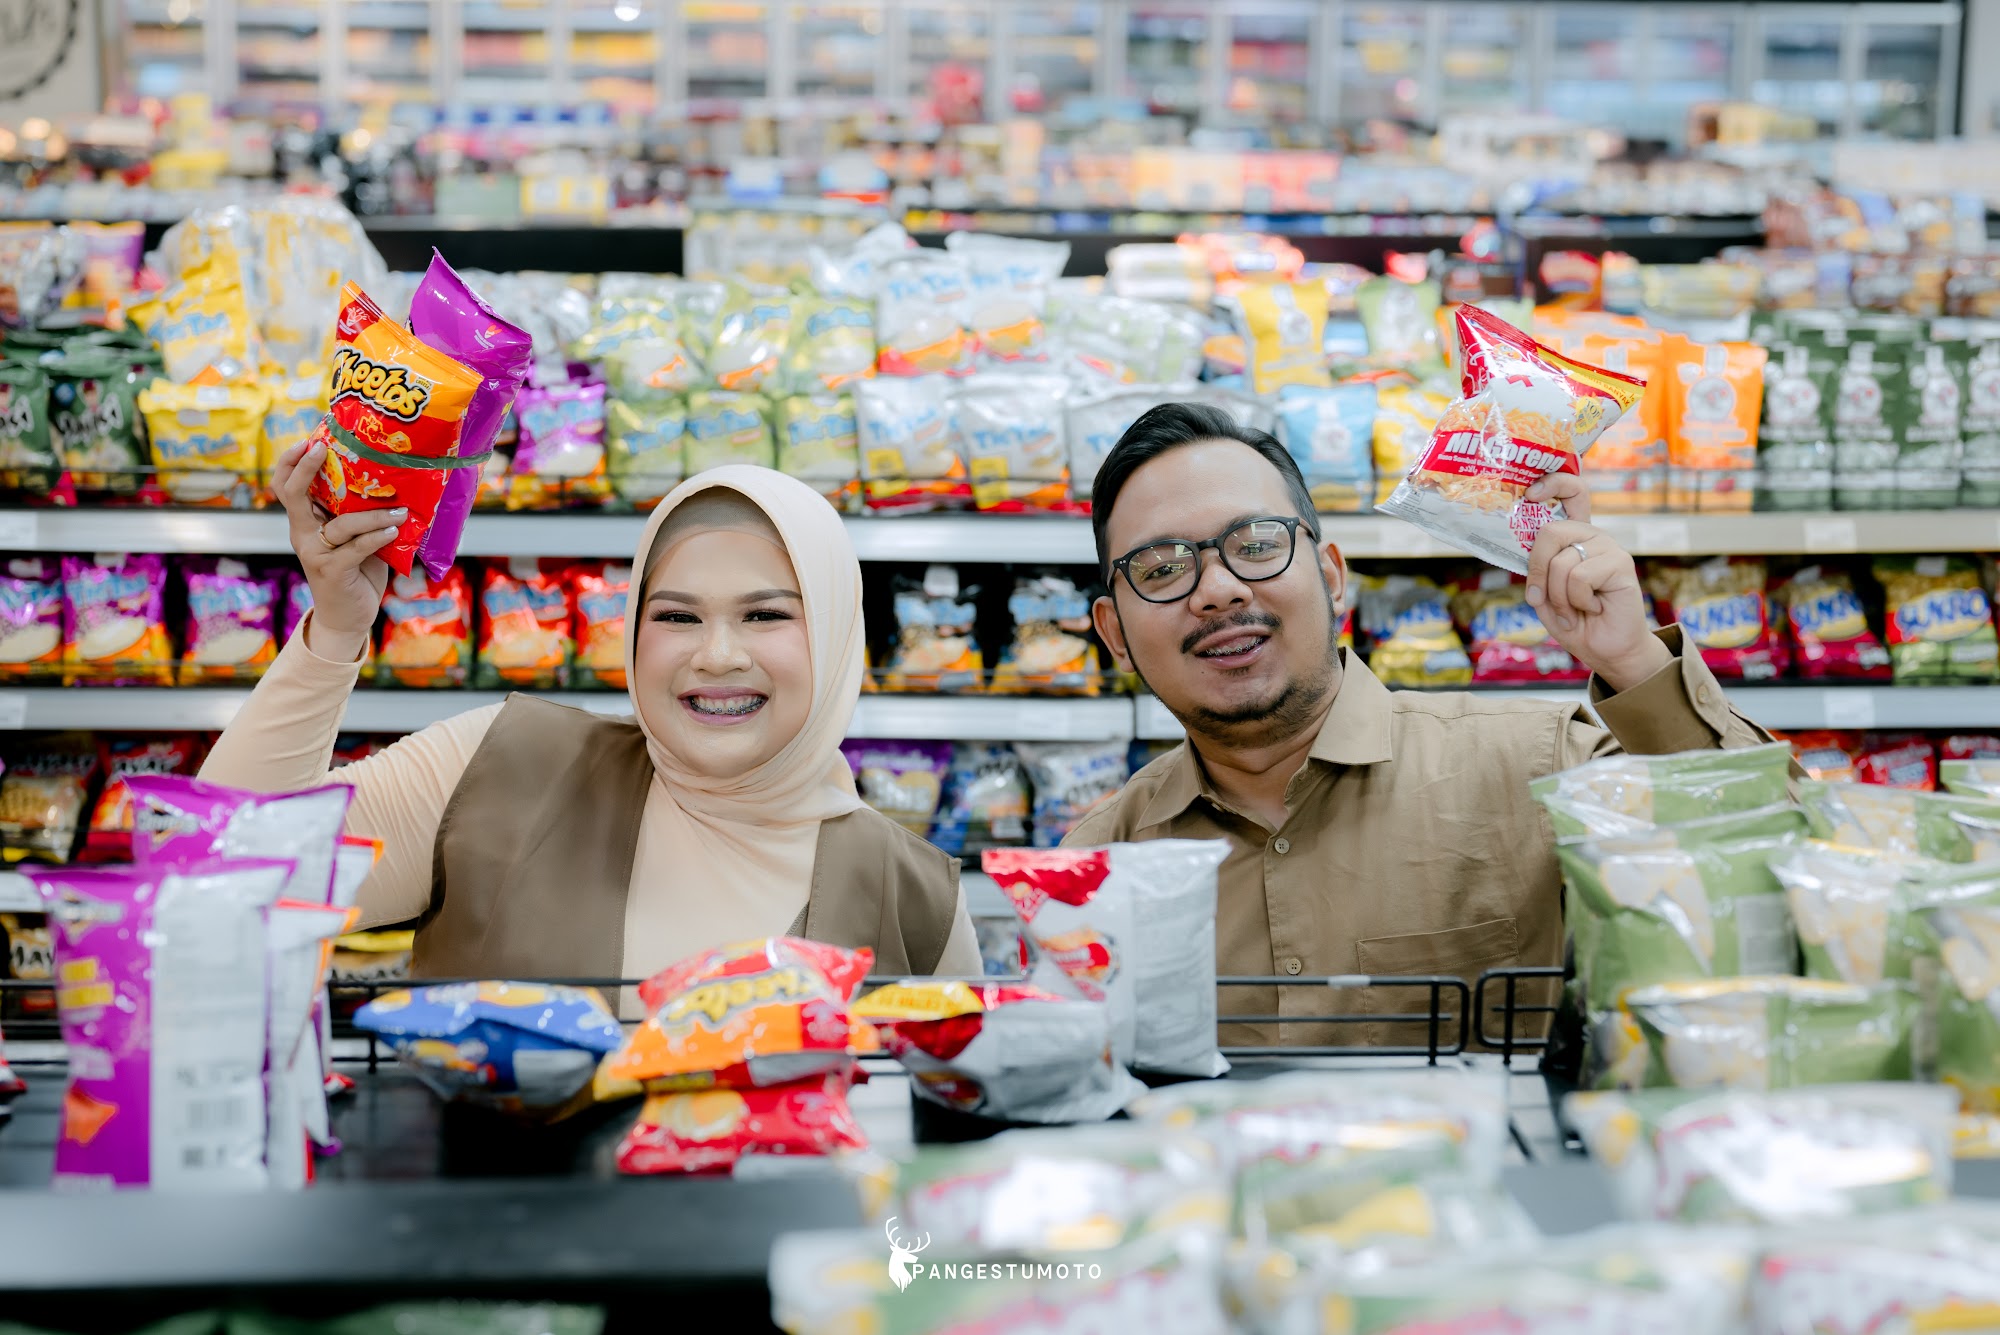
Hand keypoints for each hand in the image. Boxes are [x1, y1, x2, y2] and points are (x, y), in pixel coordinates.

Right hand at [274, 436, 400, 662]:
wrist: (348, 616)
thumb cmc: (356, 570)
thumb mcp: (356, 536)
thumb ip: (359, 513)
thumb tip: (391, 480)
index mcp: (305, 521)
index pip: (285, 486)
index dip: (291, 462)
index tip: (310, 440)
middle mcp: (302, 534)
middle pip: (292, 494)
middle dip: (306, 468)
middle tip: (323, 448)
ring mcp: (315, 553)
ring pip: (341, 524)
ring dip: (373, 515)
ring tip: (399, 512)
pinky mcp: (332, 571)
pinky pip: (356, 548)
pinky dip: (377, 537)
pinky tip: (394, 530)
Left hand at [1523, 473, 1671, 692]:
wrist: (1607, 649)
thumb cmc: (1575, 621)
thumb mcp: (1544, 595)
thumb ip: (1536, 571)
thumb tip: (1525, 555)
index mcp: (1573, 537)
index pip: (1571, 493)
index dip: (1552, 484)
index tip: (1530, 494)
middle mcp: (1591, 535)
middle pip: (1549, 532)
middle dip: (1537, 572)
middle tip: (1541, 599)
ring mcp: (1608, 547)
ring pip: (1561, 563)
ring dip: (1559, 598)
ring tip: (1575, 610)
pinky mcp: (1621, 563)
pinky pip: (1579, 577)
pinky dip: (1577, 601)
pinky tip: (1594, 607)